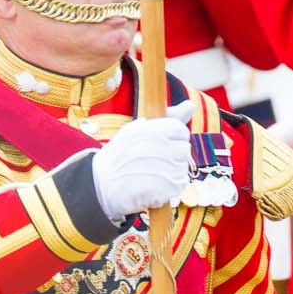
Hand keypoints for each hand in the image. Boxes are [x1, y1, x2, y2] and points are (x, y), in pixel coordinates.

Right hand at [91, 102, 192, 219]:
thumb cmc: (120, 155)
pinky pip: (179, 185)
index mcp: (153, 129)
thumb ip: (168, 118)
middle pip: (184, 150)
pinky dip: (170, 188)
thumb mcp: (138, 130)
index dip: (172, 139)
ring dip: (171, 173)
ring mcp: (164, 168)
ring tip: (151, 175)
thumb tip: (191, 105)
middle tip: (153, 163)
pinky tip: (153, 187)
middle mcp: (159, 146)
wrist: (101, 185)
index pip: (181, 130)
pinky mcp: (165, 187)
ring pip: (183, 168)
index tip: (159, 146)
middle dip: (173, 157)